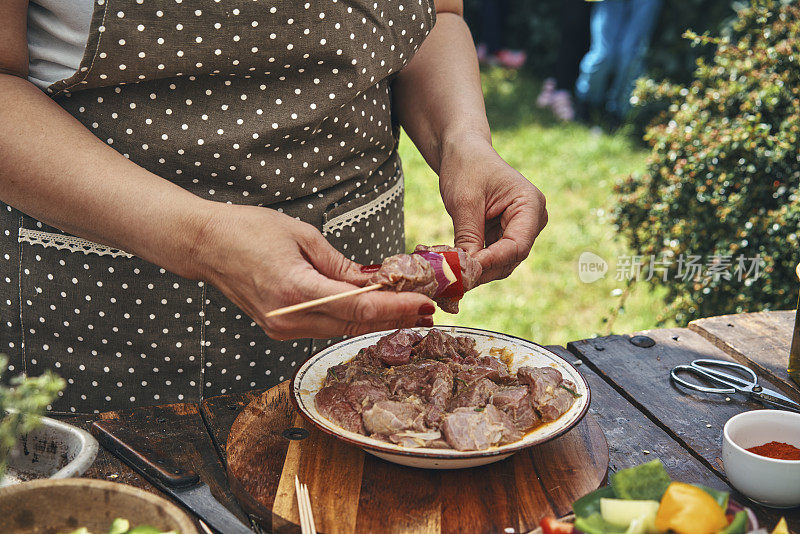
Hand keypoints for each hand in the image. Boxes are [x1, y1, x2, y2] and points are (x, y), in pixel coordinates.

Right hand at [186, 202, 434, 339]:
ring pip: (342, 328)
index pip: (359, 307)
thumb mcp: (304, 238)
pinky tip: (372, 308)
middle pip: (355, 324)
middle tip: (427, 308)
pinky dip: (350, 318)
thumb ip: (342, 266)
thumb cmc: (249, 231)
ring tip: (407, 307)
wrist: (205, 246)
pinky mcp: (279, 328)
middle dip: (394, 316)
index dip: (397, 308)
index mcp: (296, 290)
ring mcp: (282, 328)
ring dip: (375, 319)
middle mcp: (289, 318)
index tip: (425, 304)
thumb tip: (374, 283)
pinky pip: (325, 326)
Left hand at [439, 135, 546, 284]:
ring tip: (449, 273)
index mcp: (531, 205)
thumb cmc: (466, 166)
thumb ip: (468, 236)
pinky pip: (491, 257)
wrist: (463, 152)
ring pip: (501, 262)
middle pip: (511, 258)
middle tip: (453, 279)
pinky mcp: (503, 236)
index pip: (517, 245)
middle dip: (483, 269)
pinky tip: (452, 264)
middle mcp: (531, 220)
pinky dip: (473, 262)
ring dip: (476, 270)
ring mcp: (519, 229)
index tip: (467, 271)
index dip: (492, 261)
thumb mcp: (464, 201)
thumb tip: (466, 270)